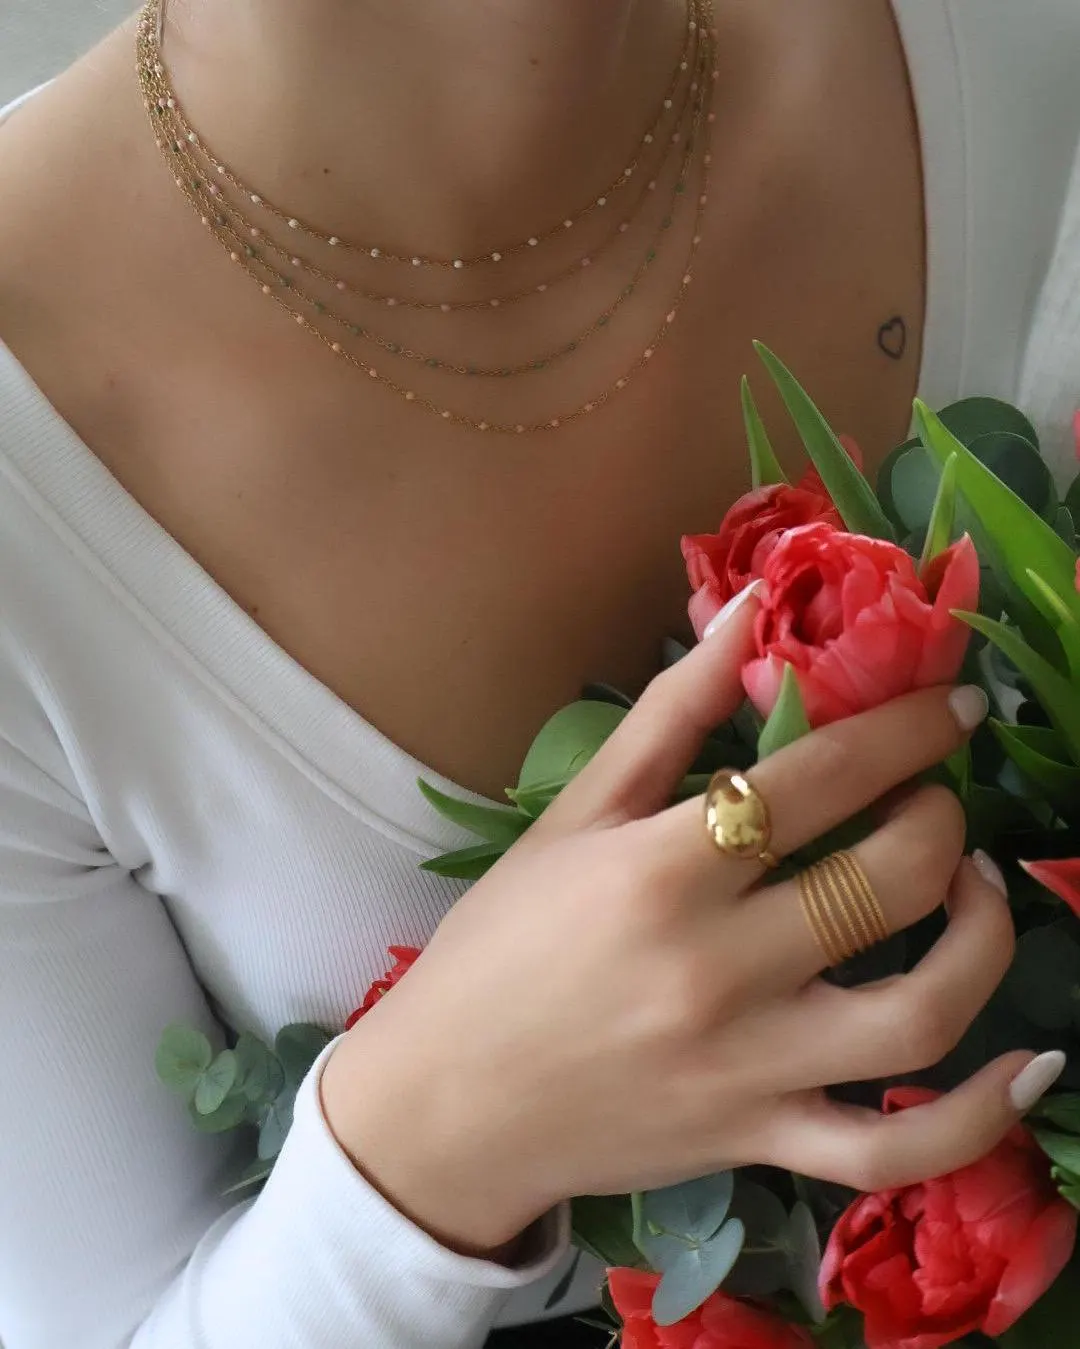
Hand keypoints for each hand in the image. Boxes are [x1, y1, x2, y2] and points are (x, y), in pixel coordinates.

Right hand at [320, 586, 1024, 1256]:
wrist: (446, 1106)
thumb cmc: (500, 947)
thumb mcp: (571, 816)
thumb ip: (666, 712)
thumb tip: (746, 608)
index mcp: (662, 870)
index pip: (822, 778)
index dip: (908, 730)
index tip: (953, 706)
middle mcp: (717, 967)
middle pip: (887, 880)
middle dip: (940, 818)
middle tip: (934, 798)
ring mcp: (748, 1066)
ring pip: (919, 1012)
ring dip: (983, 937)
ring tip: (977, 889)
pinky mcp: (760, 1142)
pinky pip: (893, 1153)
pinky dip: (976, 1118)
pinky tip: (1028, 1066)